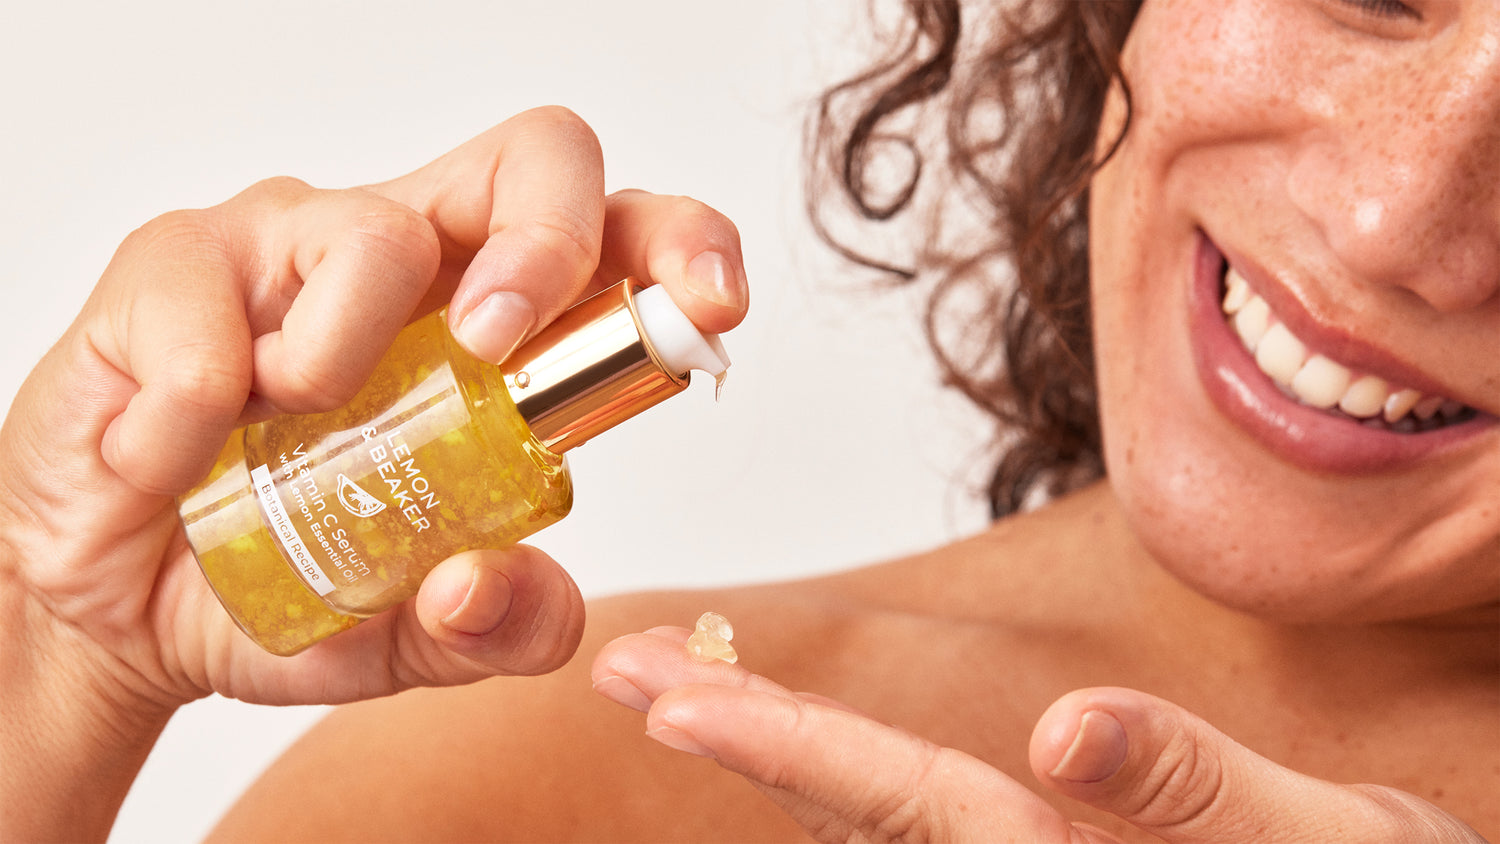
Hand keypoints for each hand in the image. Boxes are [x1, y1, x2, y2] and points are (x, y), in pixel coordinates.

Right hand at [0, 107, 746, 837]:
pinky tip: (169, 465)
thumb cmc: (285, 581)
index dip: (682, 248)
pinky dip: (192, 409)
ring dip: (344, 353)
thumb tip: (498, 585)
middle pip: (538, 156)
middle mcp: (416, 262)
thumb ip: (493, 623)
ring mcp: (296, 245)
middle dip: (551, 239)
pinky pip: (205, 297)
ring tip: (280, 429)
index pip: (619, 239)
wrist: (123, 610)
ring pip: (375, 229)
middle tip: (500, 345)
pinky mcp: (176, 262)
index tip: (711, 308)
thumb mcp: (408, 632)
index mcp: (500, 329)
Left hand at [593, 628, 1484, 842]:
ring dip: (770, 742)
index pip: (901, 796)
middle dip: (736, 729)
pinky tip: (791, 736)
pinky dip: (842, 769)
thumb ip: (1191, 792)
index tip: (669, 697)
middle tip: (625, 665)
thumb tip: (1067, 731)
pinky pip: (925, 813)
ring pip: (875, 809)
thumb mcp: (1320, 842)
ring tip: (672, 678)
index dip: (779, 742)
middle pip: (854, 802)